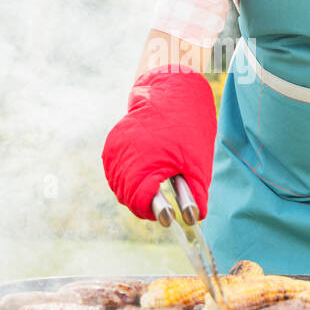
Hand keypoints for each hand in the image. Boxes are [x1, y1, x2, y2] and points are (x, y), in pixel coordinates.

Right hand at [101, 65, 217, 220]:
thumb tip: (196, 217)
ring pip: (119, 186)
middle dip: (144, 205)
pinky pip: (115, 171)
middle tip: (162, 210)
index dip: (155, 212)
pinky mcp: (113, 143)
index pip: (141, 201)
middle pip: (127, 196)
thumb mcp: (197, 161)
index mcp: (146, 162)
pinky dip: (126, 179)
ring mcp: (116, 149)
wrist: (169, 91)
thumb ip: (195, 192)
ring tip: (151, 194)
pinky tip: (140, 178)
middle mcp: (125, 157)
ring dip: (133, 194)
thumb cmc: (187, 127)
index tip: (167, 218)